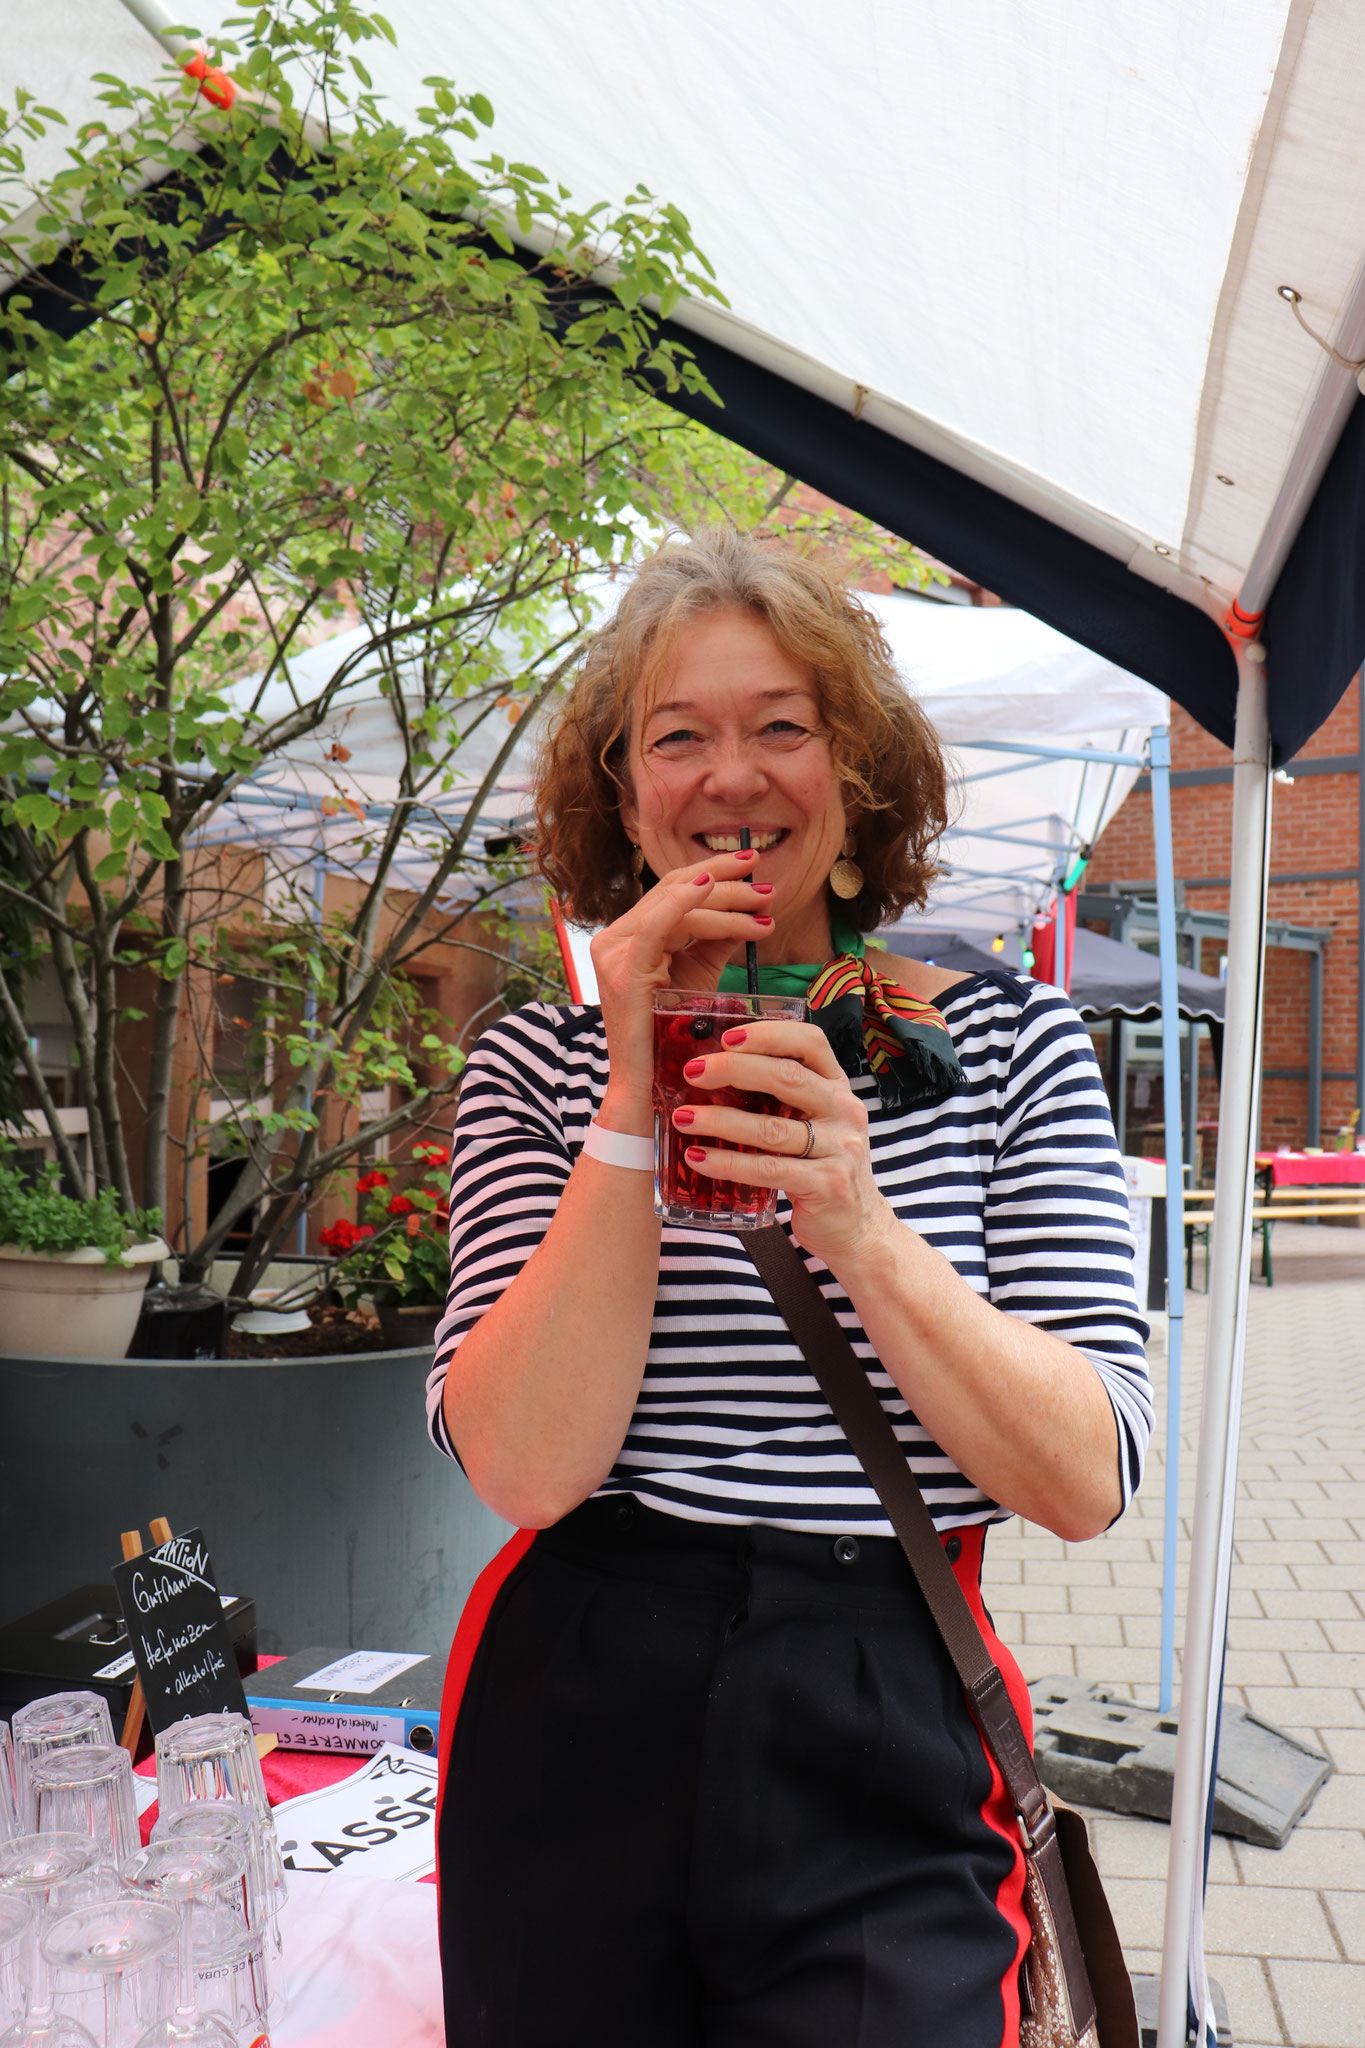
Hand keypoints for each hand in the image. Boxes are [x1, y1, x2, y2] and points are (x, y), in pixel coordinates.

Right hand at [588, 851, 775, 1127]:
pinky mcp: (623, 970)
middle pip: (673, 890)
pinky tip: (711, 887)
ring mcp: (613, 952)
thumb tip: (751, 909)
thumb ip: (716, 942)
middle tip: (765, 880)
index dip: (713, 872)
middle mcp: (614, 939)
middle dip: (725, 880)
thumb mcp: (698, 977)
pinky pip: (656, 924)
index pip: (672, 891)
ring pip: (674, 904)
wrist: (649, 1088)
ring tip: (763, 903)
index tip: (753, 866)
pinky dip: (685, 902)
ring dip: (724, 899)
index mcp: (629, 938)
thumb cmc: (672, 1037)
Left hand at [670, 1019, 899, 1274]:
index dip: (768, 1033)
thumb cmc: (822, 1165)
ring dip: (720, 1120)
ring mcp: (840, 1149)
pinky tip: (698, 1157)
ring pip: (771, 1128)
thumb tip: (713, 1072)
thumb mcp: (814, 1122)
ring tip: (683, 1118)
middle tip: (693, 1072)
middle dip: (734, 1070)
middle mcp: (844, 1112)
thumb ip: (782, 1097)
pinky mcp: (826, 1185)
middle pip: (786, 1078)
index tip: (726, 1037)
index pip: (810, 1042)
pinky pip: (767, 1169)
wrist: (857, 1225)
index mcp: (837, 1086)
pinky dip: (728, 1163)